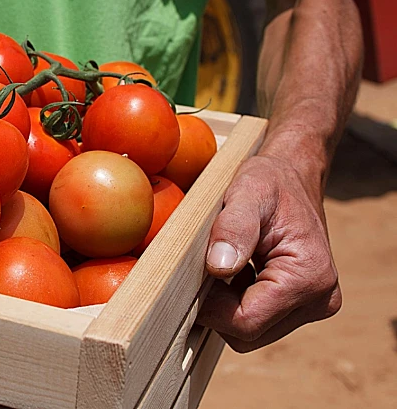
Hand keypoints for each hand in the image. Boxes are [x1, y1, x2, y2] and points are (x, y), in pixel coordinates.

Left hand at [196, 154, 341, 351]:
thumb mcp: (247, 192)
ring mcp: (314, 305)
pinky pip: (258, 320)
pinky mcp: (302, 305)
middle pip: (248, 333)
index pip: (247, 321)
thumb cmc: (270, 181)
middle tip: (202, 266)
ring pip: (251, 332)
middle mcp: (320, 299)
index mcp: (309, 276)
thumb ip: (233, 228)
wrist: (293, 176)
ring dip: (227, 305)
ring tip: (221, 264)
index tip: (189, 278)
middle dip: (217, 308)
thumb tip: (219, 267)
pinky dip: (237, 302)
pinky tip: (233, 271)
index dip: (210, 308)